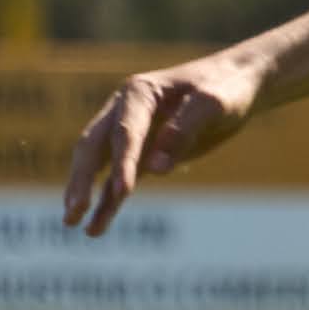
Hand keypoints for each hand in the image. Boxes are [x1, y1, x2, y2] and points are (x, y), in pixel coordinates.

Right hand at [62, 49, 265, 234]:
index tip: (122, 193)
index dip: (122, 163)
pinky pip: (116, 179)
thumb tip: (157, 167)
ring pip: (97, 165)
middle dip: (82, 179)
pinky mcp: (142, 153)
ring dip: (85, 193)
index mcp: (140, 93)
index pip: (126, 132)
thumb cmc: (226, 88)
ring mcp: (130, 133)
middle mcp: (125, 110)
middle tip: (74, 211)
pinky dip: (106, 202)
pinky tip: (96, 226)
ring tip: (71, 223)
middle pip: (94, 146)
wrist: (237, 83)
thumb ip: (185, 130)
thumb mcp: (214, 103)